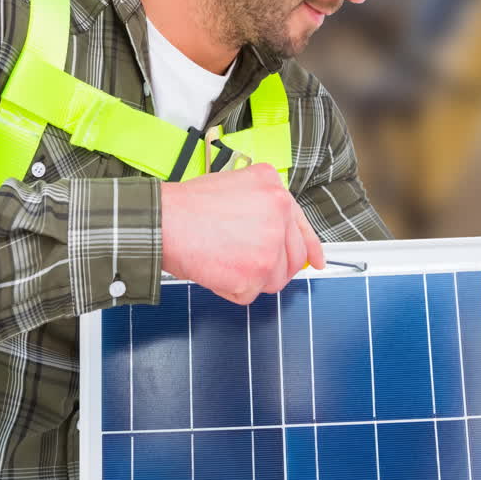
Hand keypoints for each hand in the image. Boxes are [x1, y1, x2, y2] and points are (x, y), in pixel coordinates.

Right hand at [160, 163, 324, 304]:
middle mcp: (279, 214)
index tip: (316, 261)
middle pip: (291, 258)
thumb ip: (263, 207)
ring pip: (273, 279)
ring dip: (250, 278)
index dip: (310, 247)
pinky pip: (249, 294)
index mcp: (275, 190)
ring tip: (224, 260)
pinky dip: (230, 289)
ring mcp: (270, 245)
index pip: (302, 226)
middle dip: (271, 267)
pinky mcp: (255, 272)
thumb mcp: (235, 185)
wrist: (163, 222)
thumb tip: (279, 236)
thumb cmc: (188, 206)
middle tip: (246, 265)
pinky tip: (215, 269)